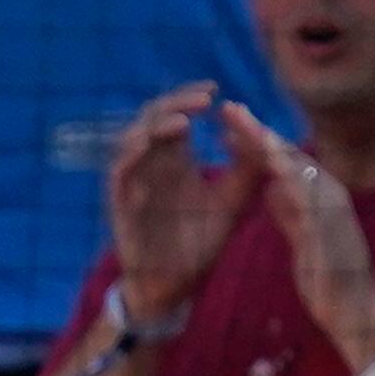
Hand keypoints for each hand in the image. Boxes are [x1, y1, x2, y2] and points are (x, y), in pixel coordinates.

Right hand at [105, 83, 260, 324]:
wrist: (177, 285)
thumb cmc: (201, 241)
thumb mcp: (232, 201)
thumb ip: (247, 169)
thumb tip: (256, 132)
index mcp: (174, 157)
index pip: (175, 113)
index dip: (189, 97)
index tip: (215, 90)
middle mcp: (151, 163)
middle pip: (153, 117)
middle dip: (176, 103)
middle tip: (204, 100)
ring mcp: (134, 181)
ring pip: (132, 138)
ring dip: (154, 127)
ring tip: (184, 124)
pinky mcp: (121, 203)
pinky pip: (118, 172)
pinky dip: (131, 155)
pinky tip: (149, 146)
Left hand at [221, 103, 374, 351]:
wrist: (354, 314)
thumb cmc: (328, 282)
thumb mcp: (301, 241)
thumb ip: (287, 214)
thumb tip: (271, 189)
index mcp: (322, 197)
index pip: (286, 162)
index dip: (259, 143)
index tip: (233, 127)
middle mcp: (330, 193)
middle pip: (288, 154)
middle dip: (257, 131)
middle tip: (229, 108)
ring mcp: (332, 206)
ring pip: (294, 164)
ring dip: (264, 141)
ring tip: (238, 121)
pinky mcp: (329, 222)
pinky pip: (302, 190)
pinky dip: (281, 171)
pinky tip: (261, 157)